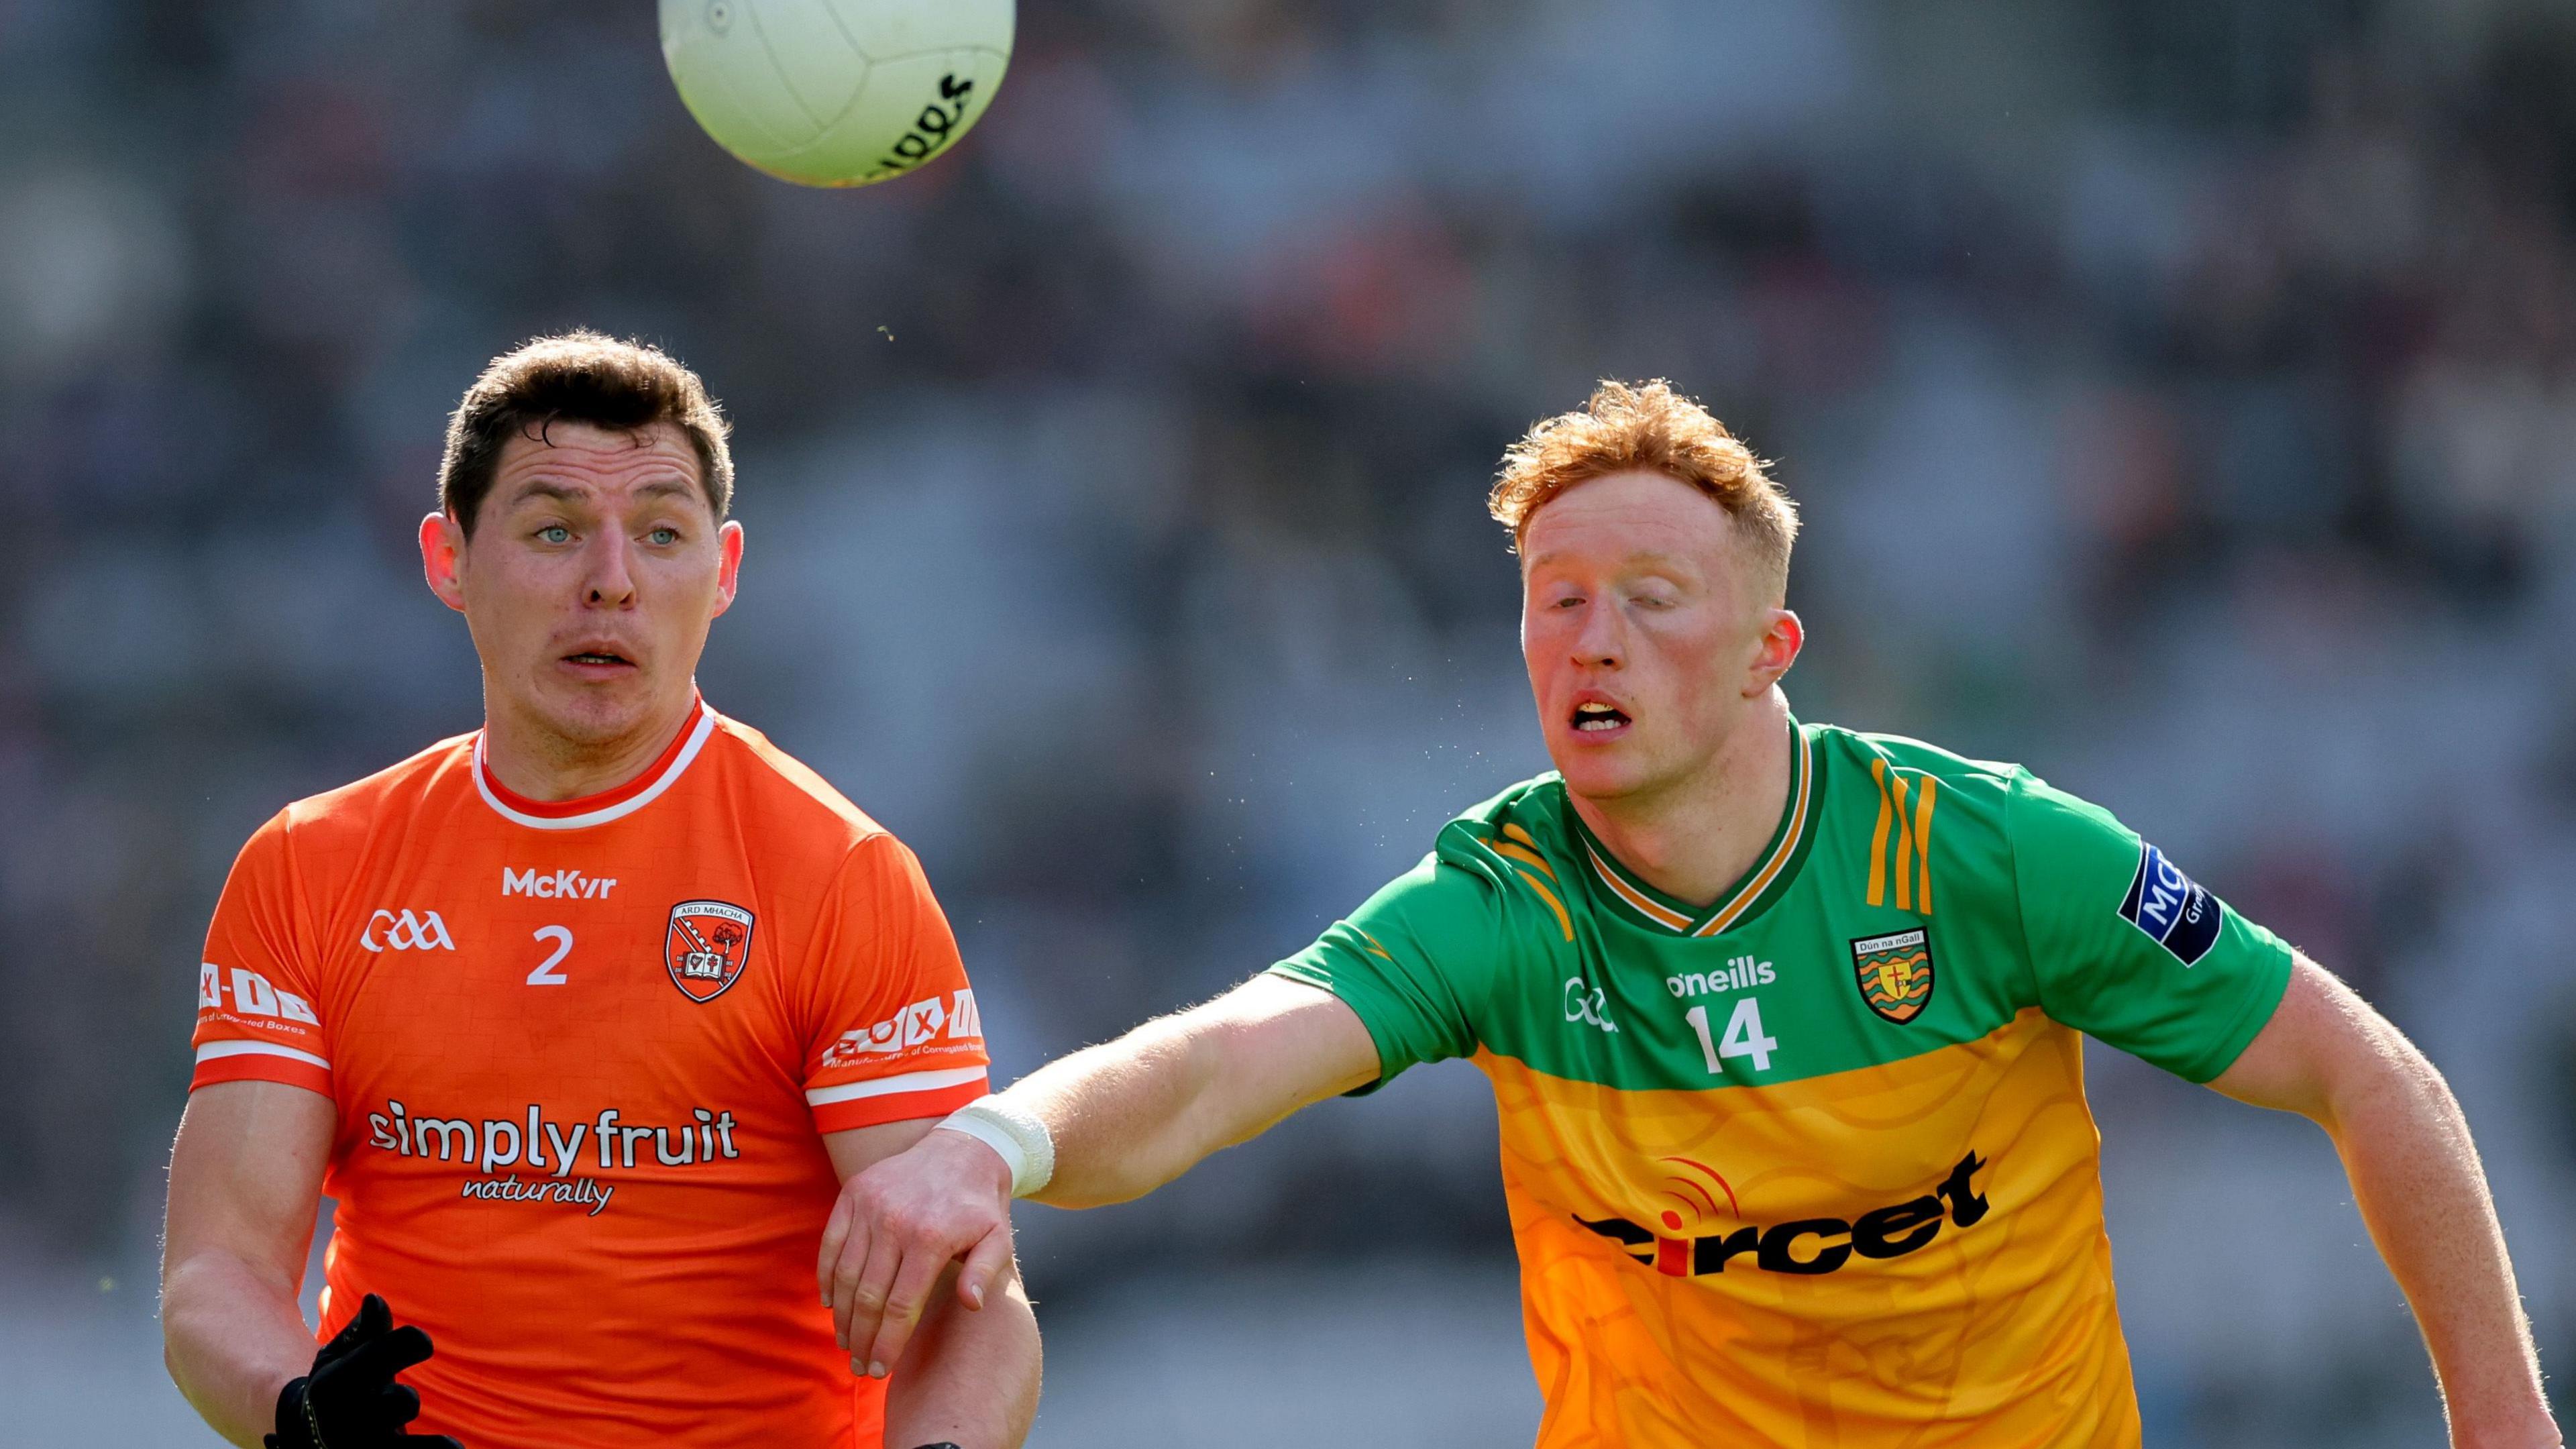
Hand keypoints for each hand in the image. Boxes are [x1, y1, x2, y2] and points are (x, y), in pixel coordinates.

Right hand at [264, 1293, 459, 1448]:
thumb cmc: (335, 1383)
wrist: (306, 1435)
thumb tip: (376, 1300)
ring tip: (453, 1448)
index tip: (423, 1344)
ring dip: (429, 1448)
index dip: (408, 1344)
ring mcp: (363, 1446)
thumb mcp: (338, 1356)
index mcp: (338, 1382)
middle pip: (394, 1406)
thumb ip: (363, 1331)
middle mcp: (350, 1418)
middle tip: (405, 1400)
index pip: (380, 1357)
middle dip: (403, 1401)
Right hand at [817, 1126, 1016, 1379]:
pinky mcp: (853, 1193)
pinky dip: (825, 1277)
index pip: (901, 1306)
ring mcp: (870, 1205)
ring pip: (844, 1274)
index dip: (888, 1343)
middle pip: (868, 1296)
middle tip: (859, 1366)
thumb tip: (970, 1305)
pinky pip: (830, 1244)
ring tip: (846, 1342)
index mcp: (931, 1237)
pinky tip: (830, 1304)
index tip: (880, 1369)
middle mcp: (895, 1220)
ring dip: (841, 1315)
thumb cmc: (980, 1205)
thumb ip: (984, 1273)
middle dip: (861, 1339)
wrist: (964, 1149)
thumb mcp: (998, 1238)